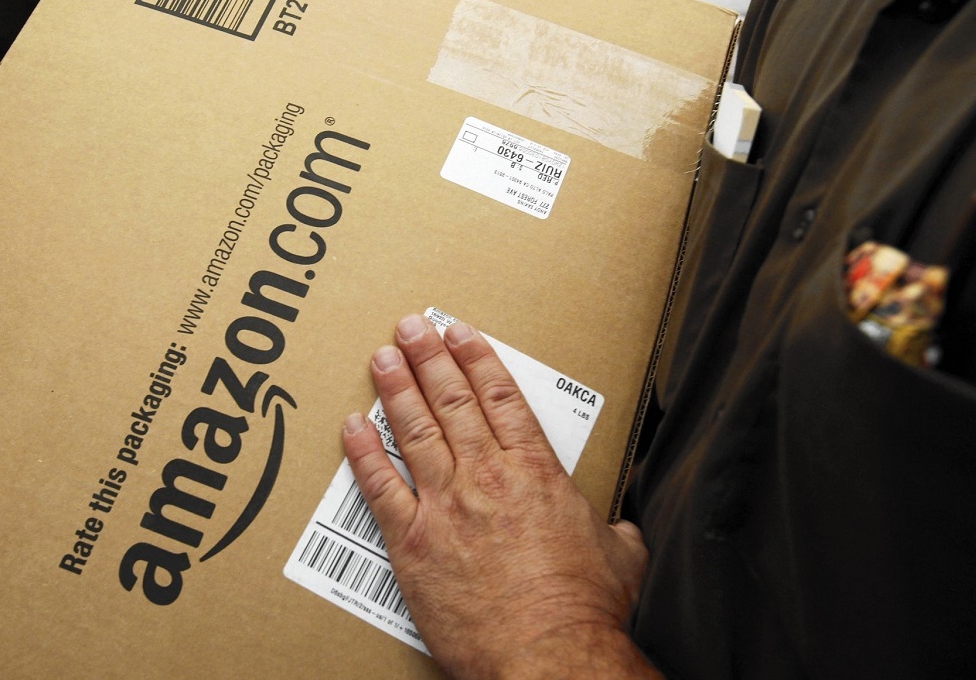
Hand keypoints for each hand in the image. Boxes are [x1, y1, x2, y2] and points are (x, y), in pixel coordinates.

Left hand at [341, 314, 658, 678]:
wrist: (549, 656)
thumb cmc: (586, 610)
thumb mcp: (622, 557)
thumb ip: (615, 530)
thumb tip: (623, 528)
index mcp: (537, 473)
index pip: (501, 398)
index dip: (477, 359)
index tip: (459, 332)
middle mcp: (487, 478)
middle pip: (452, 402)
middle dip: (429, 358)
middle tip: (410, 327)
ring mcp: (446, 507)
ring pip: (415, 432)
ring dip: (397, 389)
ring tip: (382, 357)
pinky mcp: (413, 544)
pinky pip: (381, 488)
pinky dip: (364, 453)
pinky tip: (353, 425)